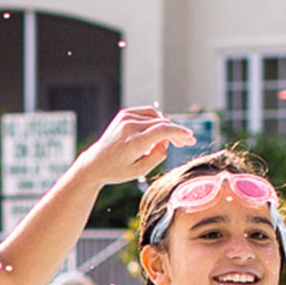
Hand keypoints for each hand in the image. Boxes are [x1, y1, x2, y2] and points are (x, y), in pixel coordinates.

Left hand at [78, 105, 199, 182]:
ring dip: (167, 127)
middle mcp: (130, 126)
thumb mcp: (140, 171)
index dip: (180, 132)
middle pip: (162, 123)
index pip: (163, 130)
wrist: (95, 163)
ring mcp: (126, 118)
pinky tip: (159, 133)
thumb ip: (157, 156)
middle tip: (186, 142)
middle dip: (176, 132)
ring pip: (156, 118)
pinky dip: (156, 121)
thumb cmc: (117, 170)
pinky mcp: (124, 114)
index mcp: (134, 142)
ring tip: (172, 140)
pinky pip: (147, 113)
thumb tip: (165, 142)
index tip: (190, 138)